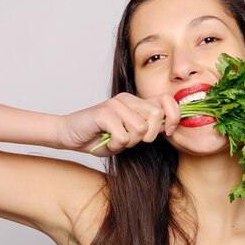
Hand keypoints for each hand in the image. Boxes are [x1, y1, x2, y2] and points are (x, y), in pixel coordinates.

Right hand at [57, 92, 180, 156]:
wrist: (70, 135)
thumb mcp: (130, 135)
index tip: (168, 132)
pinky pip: (123, 136)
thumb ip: (148, 129)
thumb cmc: (100, 137)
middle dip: (148, 135)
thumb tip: (168, 128)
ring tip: (116, 140)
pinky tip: (107, 141)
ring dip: (129, 142)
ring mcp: (116, 104)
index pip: (166, 100)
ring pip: (140, 129)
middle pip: (156, 115)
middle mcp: (128, 99)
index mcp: (137, 102)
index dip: (174, 116)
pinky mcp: (104, 113)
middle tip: (132, 140)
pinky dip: (116, 145)